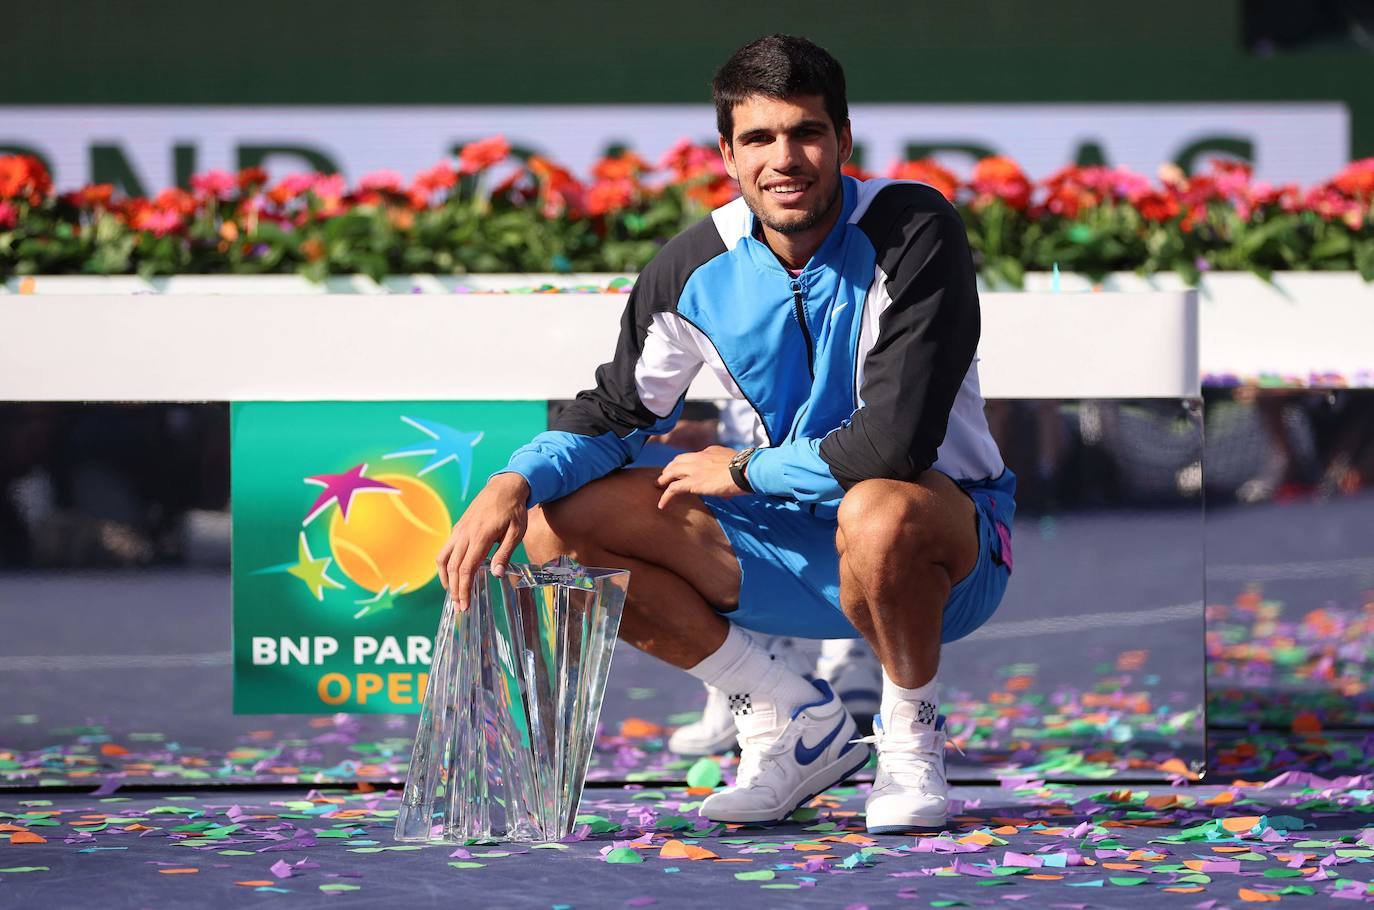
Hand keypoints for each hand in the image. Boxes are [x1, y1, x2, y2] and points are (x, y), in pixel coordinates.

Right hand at [435, 472, 530, 611]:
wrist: (504, 487)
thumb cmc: (514, 510)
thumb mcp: (517, 532)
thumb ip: (505, 553)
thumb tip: (496, 574)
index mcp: (480, 536)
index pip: (466, 569)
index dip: (464, 589)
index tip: (465, 605)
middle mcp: (465, 534)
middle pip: (453, 568)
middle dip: (454, 590)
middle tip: (460, 607)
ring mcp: (459, 531)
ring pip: (443, 558)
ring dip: (446, 578)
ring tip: (452, 594)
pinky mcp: (458, 528)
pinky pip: (445, 549)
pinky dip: (445, 565)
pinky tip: (451, 574)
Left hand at [656, 445, 746, 509]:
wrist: (746, 470)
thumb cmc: (747, 470)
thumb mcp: (735, 466)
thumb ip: (727, 473)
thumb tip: (728, 490)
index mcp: (709, 451)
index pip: (692, 456)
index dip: (684, 463)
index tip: (682, 469)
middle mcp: (699, 457)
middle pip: (677, 461)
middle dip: (669, 468)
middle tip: (664, 476)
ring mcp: (694, 469)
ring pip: (671, 472)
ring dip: (663, 479)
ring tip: (657, 486)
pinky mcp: (693, 482)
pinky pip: (673, 489)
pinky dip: (666, 496)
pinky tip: (661, 504)